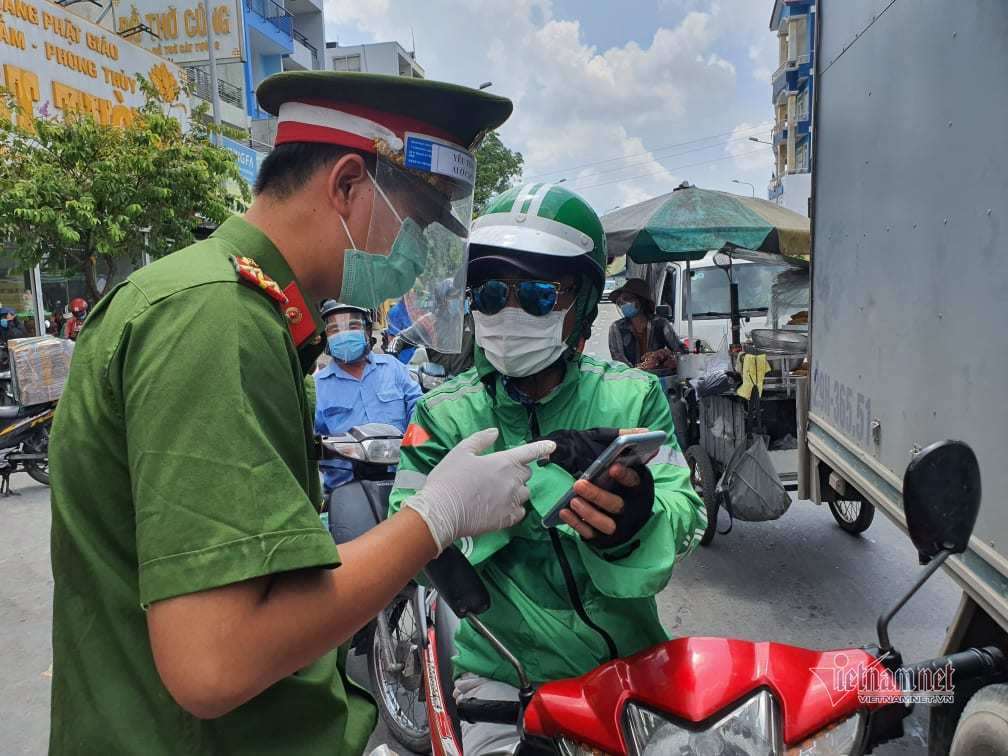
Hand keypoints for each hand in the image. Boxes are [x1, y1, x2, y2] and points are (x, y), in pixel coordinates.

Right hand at [404, 428, 554, 552]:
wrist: (442, 511)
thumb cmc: (449, 479)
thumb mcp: (461, 452)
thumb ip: (480, 440)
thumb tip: (495, 432)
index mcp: (503, 462)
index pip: (529, 452)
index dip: (542, 448)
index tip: (552, 446)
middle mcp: (513, 481)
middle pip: (526, 473)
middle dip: (517, 472)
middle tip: (498, 475)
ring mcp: (512, 501)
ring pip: (525, 493)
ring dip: (517, 490)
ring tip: (498, 493)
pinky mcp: (508, 519)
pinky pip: (520, 512)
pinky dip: (514, 509)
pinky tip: (500, 508)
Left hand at [559, 462, 639, 539]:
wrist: (629, 520)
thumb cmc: (621, 490)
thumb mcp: (625, 477)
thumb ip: (619, 464)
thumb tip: (611, 450)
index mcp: (638, 491)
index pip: (634, 482)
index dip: (624, 475)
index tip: (613, 467)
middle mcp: (631, 511)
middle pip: (617, 505)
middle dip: (597, 495)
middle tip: (579, 485)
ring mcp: (618, 527)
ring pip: (606, 524)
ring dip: (588, 512)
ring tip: (573, 501)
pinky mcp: (604, 538)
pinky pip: (590, 533)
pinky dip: (576, 523)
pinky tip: (564, 511)